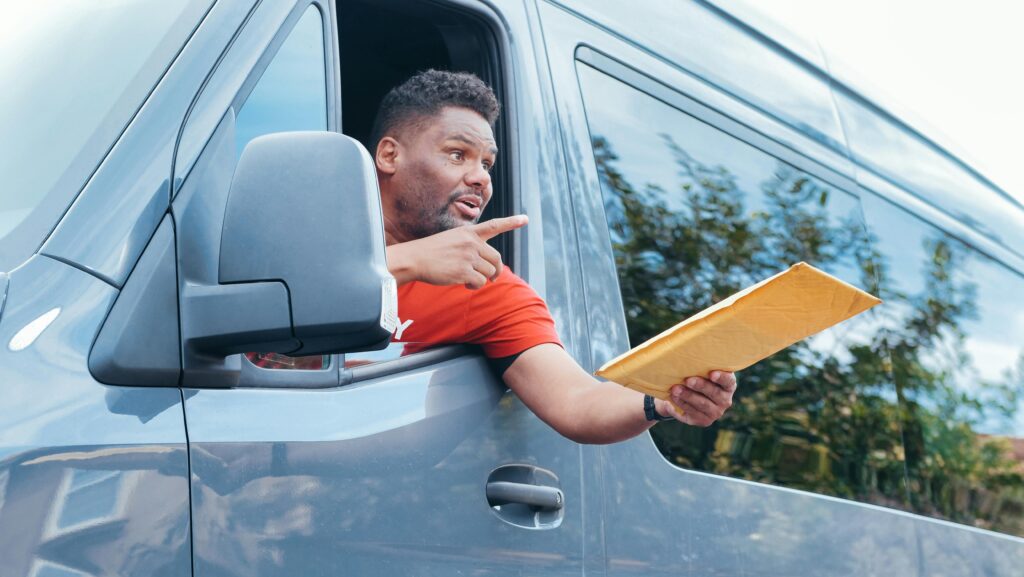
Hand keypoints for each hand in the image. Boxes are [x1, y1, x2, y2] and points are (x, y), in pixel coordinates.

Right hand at [387, 215, 526, 288]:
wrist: (414, 259)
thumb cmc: (431, 252)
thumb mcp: (452, 240)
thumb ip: (470, 247)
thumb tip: (488, 265)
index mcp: (468, 233)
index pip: (494, 225)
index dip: (511, 222)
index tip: (525, 219)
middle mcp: (471, 243)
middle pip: (496, 259)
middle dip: (496, 271)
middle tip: (492, 278)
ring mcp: (468, 257)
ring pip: (489, 273)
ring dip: (482, 280)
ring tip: (469, 280)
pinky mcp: (463, 271)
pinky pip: (480, 283)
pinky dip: (474, 287)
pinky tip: (464, 284)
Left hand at [659, 370, 736, 426]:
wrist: (686, 395)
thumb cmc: (696, 377)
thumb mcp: (701, 372)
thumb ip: (701, 367)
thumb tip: (688, 357)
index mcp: (728, 386)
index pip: (729, 381)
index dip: (722, 378)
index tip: (712, 374)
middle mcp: (725, 400)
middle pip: (714, 393)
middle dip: (700, 386)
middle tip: (688, 380)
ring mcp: (715, 413)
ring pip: (701, 404)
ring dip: (687, 396)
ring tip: (675, 389)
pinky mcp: (703, 421)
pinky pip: (691, 413)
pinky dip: (680, 405)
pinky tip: (671, 400)